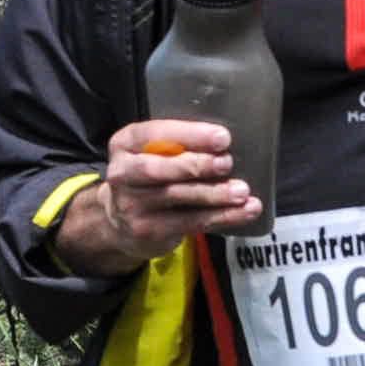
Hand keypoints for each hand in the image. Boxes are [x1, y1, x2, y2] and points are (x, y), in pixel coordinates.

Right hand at [56, 116, 257, 273]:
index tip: (222, 137)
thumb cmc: (148, 178)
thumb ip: (178, 145)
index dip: (189, 135)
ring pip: (177, 197)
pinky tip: (245, 211)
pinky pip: (191, 222)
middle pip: (158, 169)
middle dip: (196, 165)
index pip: (154, 134)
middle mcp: (122, 173)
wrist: (120, 223)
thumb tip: (225, 142)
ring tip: (241, 191)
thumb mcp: (153, 153)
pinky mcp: (149, 230)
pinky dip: (222, 216)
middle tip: (226, 163)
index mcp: (125, 144)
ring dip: (214, 194)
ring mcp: (132, 205)